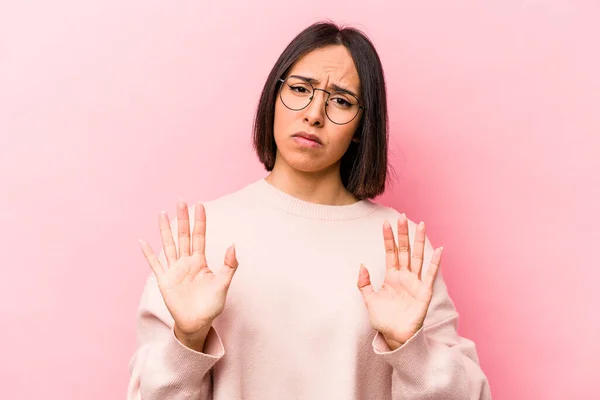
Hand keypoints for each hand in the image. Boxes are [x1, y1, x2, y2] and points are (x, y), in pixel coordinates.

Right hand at [139, 201, 238, 340]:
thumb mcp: (224, 284)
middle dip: (182, 218)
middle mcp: (186, 262)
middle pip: (183, 236)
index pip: (199, 236)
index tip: (199, 204)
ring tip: (161, 213)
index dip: (199, 221)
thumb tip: (233, 245)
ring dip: (164, 230)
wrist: (197, 323)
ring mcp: (174, 270)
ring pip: (168, 245)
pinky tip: (143, 242)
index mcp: (200, 261)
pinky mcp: (164, 281)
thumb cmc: (211, 305)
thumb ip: (230, 265)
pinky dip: (148, 254)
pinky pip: (155, 265)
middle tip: (181, 201)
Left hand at [357, 214, 442, 349]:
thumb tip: (362, 265)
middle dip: (403, 234)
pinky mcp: (424, 292)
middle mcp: (404, 276)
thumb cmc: (383, 320)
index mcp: (391, 276)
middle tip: (402, 216)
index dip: (388, 238)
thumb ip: (364, 283)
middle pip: (404, 250)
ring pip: (417, 257)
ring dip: (419, 242)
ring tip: (422, 225)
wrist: (395, 337)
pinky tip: (439, 250)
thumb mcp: (369, 300)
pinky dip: (435, 262)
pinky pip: (430, 275)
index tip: (385, 223)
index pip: (390, 252)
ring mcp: (415, 282)